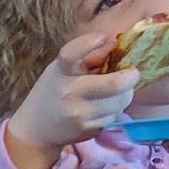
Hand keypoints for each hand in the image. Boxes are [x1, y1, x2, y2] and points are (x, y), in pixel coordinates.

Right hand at [2, 30, 137, 168]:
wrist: (36, 130)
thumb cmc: (52, 92)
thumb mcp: (61, 70)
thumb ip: (86, 58)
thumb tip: (116, 48)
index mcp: (60, 72)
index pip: (71, 53)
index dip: (87, 43)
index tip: (101, 37)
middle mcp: (69, 93)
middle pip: (115, 84)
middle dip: (131, 77)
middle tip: (132, 74)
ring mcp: (80, 115)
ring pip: (121, 102)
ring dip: (124, 95)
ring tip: (116, 92)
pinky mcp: (88, 131)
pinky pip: (113, 117)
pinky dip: (114, 110)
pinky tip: (103, 108)